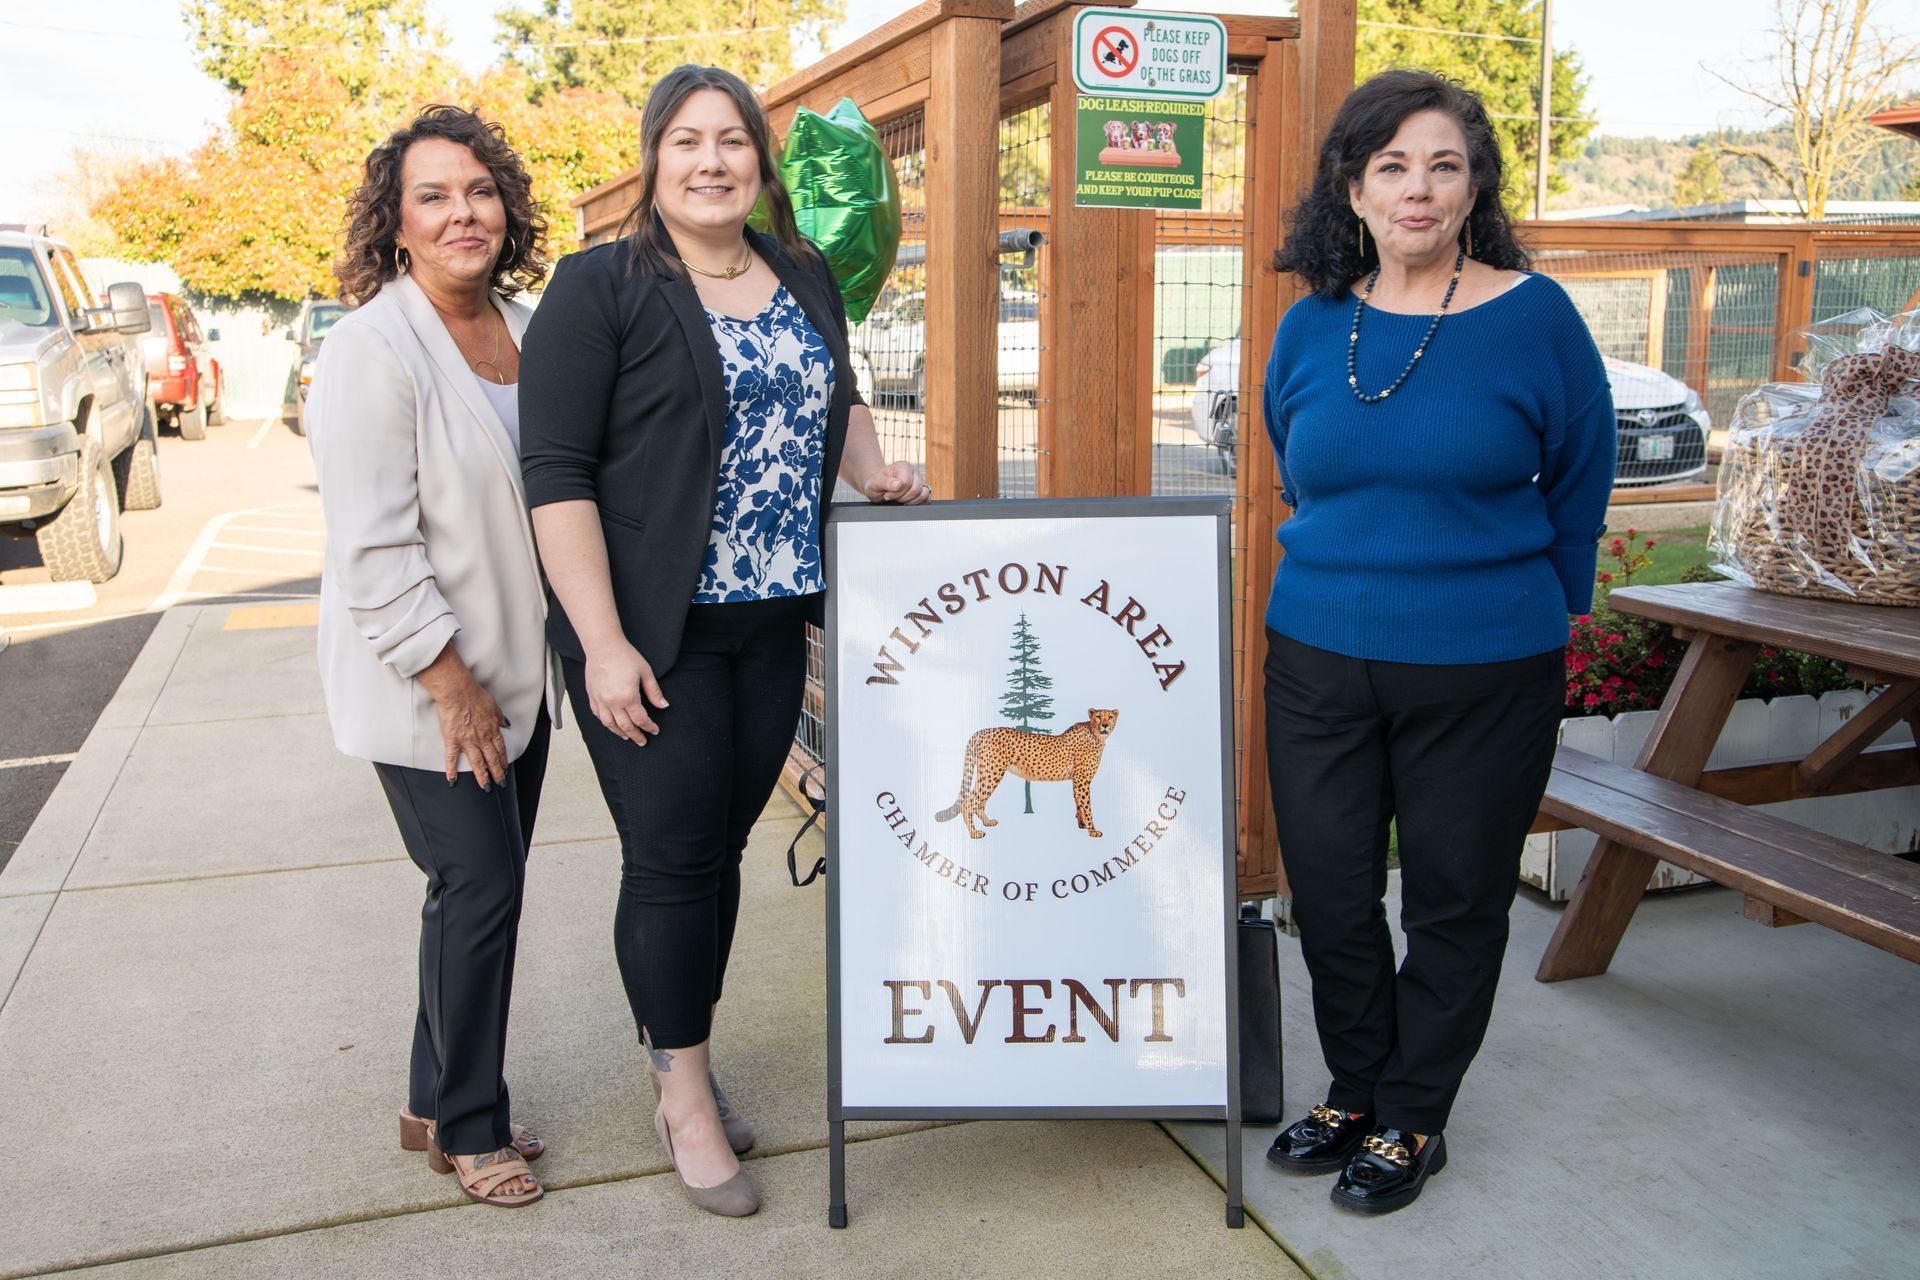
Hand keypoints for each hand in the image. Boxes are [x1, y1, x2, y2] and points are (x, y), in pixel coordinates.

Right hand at [431, 674, 508, 788]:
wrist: (458, 692)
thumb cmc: (475, 696)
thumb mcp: (494, 706)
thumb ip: (500, 718)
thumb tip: (506, 724)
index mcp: (492, 730)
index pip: (500, 749)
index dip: (503, 761)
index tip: (505, 769)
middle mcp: (482, 738)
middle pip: (492, 759)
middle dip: (497, 773)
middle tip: (500, 784)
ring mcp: (467, 740)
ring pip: (477, 762)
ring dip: (482, 776)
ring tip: (485, 787)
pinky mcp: (453, 740)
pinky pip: (452, 758)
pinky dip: (452, 770)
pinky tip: (452, 781)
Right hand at [585, 638, 668, 744]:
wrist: (603, 645)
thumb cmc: (625, 656)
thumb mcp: (645, 672)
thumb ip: (654, 692)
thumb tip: (664, 705)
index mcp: (628, 696)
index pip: (640, 719)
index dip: (649, 727)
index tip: (655, 730)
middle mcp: (612, 702)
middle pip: (625, 726)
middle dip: (635, 736)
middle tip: (642, 742)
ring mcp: (600, 700)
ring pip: (609, 724)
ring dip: (619, 733)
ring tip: (627, 737)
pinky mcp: (592, 696)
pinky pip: (598, 715)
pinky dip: (606, 723)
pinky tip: (611, 724)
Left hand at [862, 460, 931, 504]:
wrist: (878, 489)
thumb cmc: (876, 485)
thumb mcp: (875, 483)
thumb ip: (885, 482)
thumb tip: (899, 484)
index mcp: (903, 466)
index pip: (906, 482)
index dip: (896, 492)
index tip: (887, 493)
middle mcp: (914, 472)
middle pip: (915, 489)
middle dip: (902, 497)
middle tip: (892, 496)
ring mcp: (920, 481)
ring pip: (923, 494)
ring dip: (910, 501)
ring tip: (899, 499)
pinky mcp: (923, 490)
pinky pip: (927, 499)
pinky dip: (917, 503)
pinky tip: (906, 502)